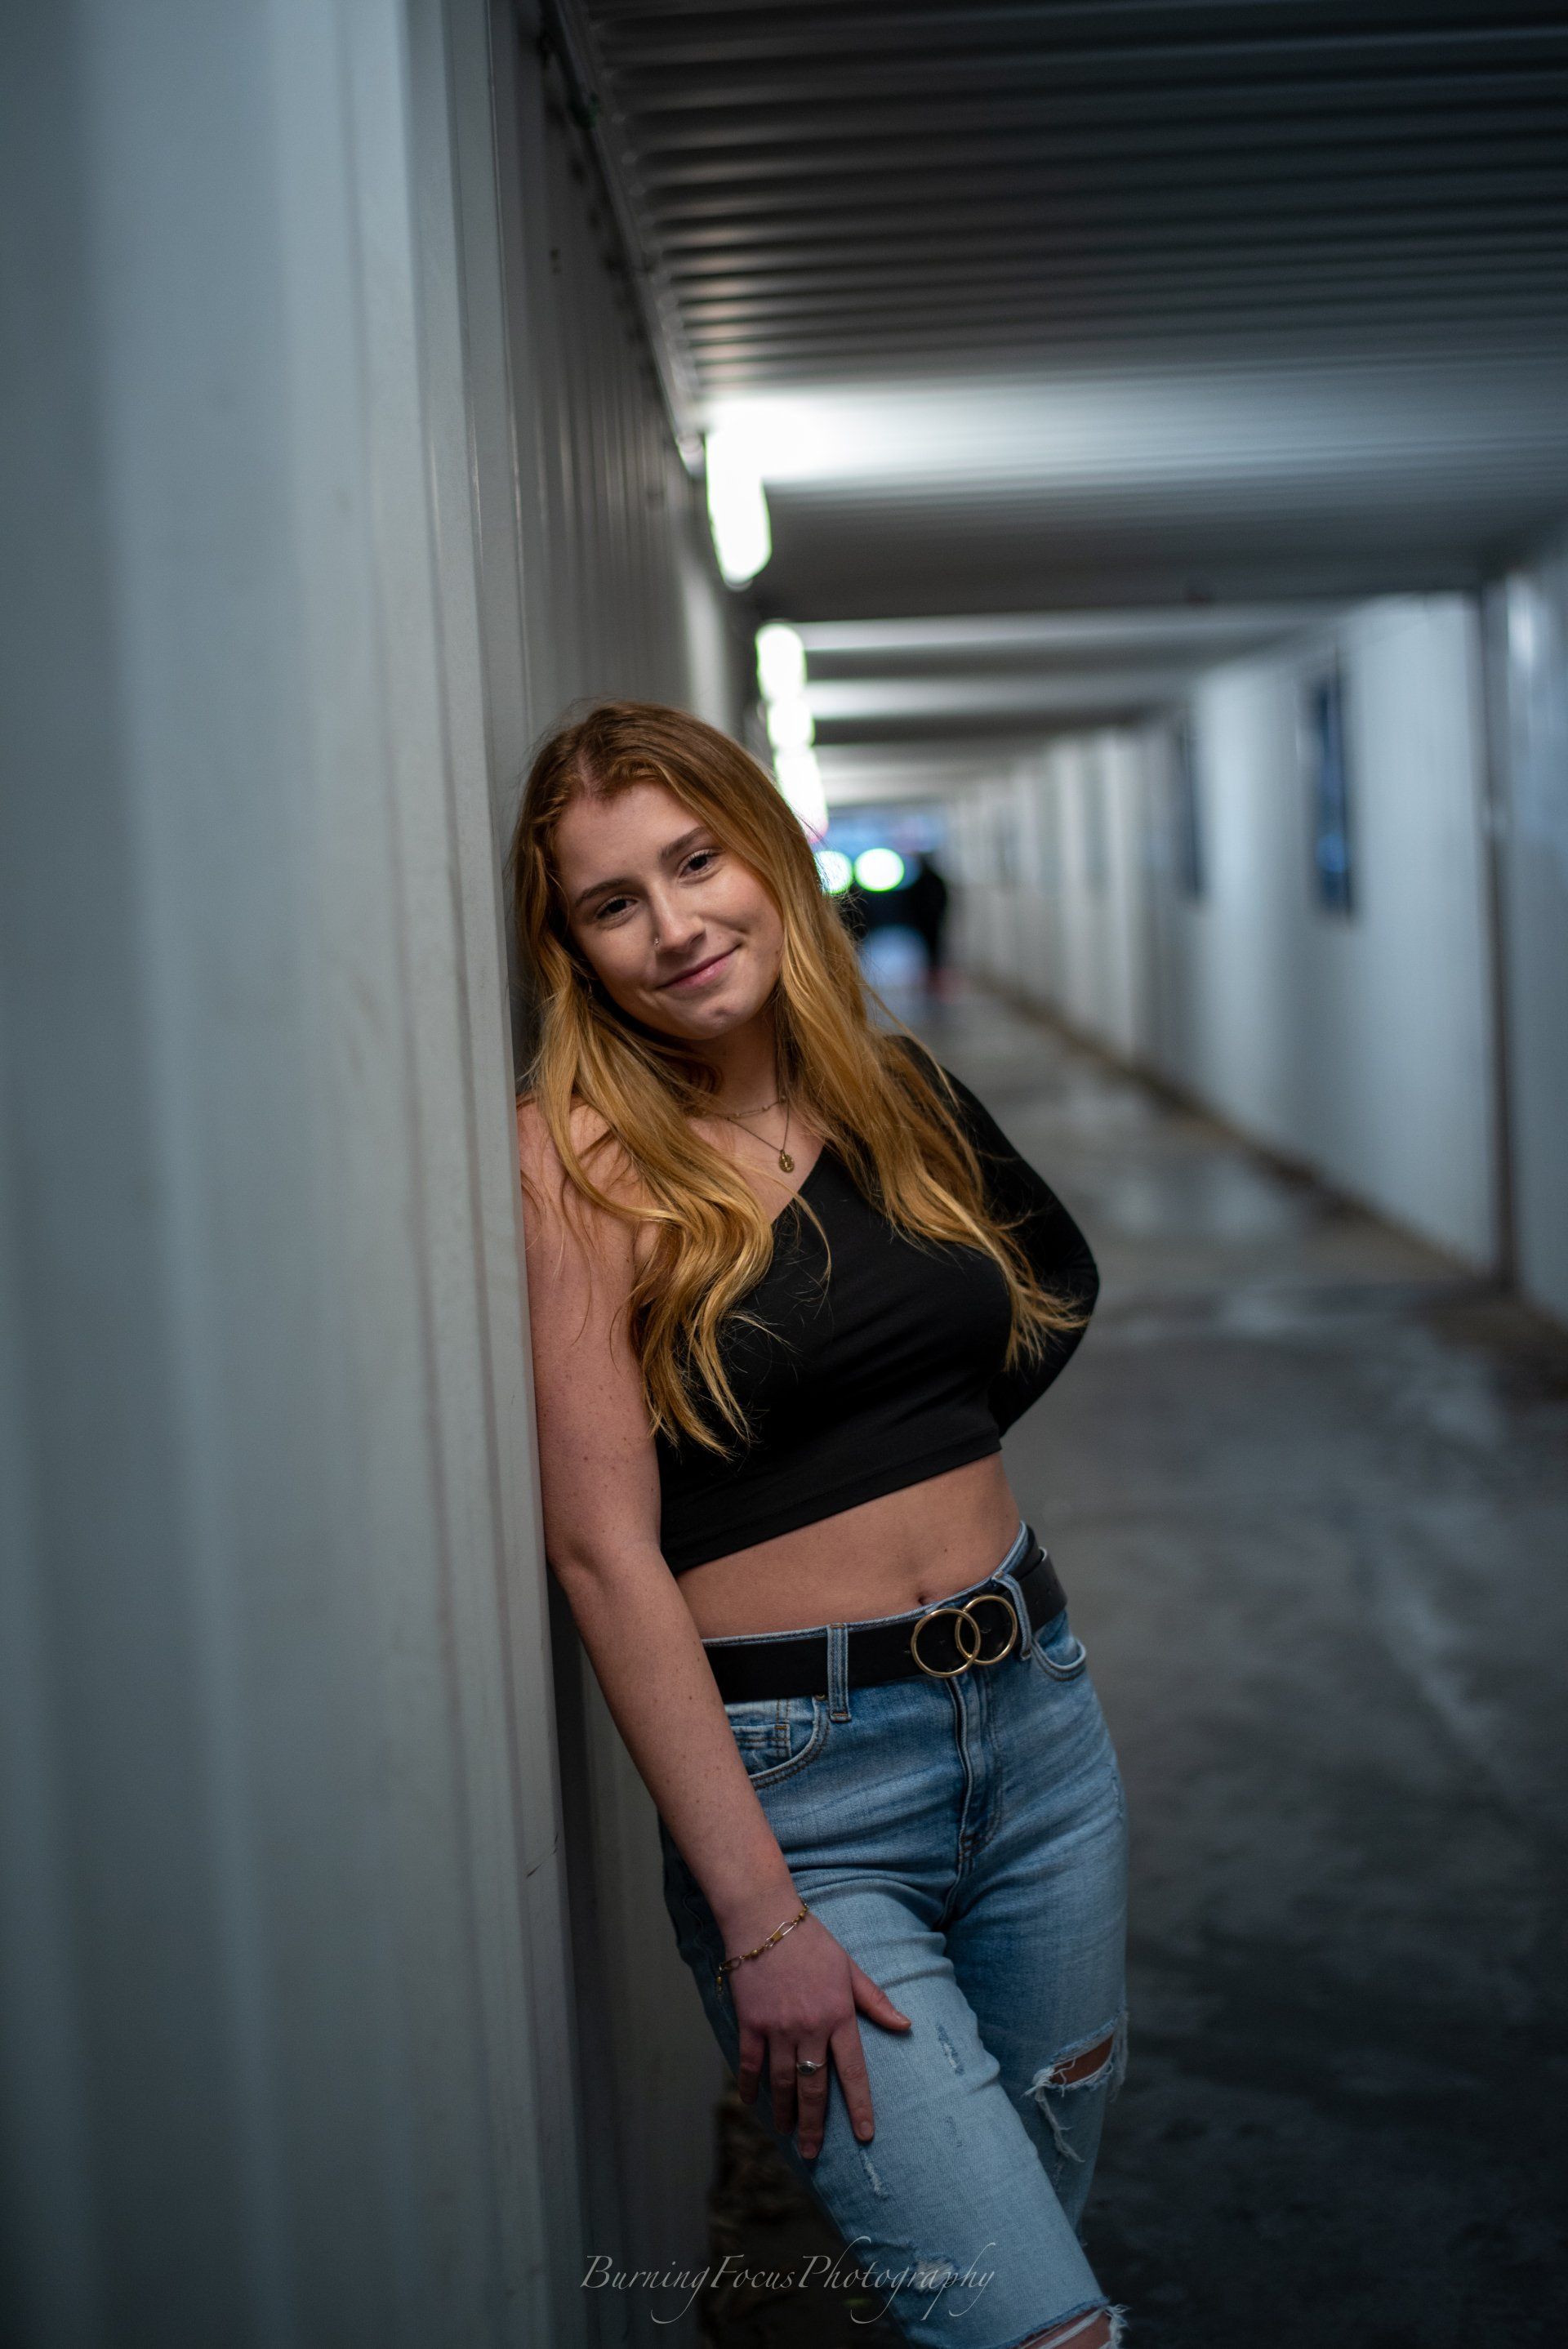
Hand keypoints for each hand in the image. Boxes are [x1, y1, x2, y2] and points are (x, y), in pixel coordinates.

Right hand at [726, 1911, 910, 2159]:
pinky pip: (751, 2065)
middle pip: (814, 2086)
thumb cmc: (812, 1942)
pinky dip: (751, 2087)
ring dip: (785, 2112)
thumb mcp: (850, 1968)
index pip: (853, 2071)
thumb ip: (875, 2002)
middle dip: (815, 2124)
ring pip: (782, 2082)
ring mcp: (777, 2027)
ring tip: (787, 2133)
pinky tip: (753, 2104)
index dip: (859, 2106)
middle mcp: (810, 2027)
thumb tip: (906, 2026)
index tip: (864, 2135)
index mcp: (839, 2015)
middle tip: (813, 2153)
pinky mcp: (751, 2023)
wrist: (765, 1919)